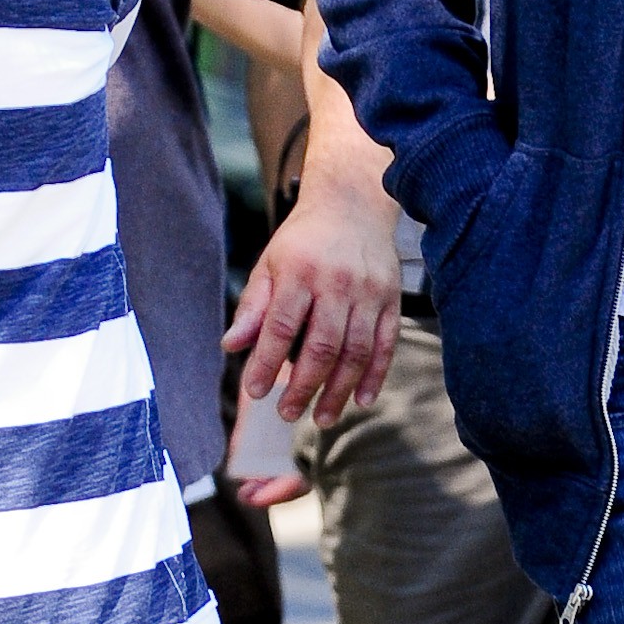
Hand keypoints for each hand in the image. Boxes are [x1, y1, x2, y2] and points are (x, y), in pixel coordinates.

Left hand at [224, 181, 401, 481]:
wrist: (353, 205)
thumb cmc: (304, 241)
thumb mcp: (270, 264)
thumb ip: (253, 307)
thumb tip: (232, 346)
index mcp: (300, 271)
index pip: (281, 327)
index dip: (266, 363)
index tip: (255, 392)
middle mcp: (338, 282)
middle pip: (323, 346)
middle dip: (304, 386)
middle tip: (287, 413)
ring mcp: (369, 292)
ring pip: (356, 351)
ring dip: (339, 390)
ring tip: (323, 417)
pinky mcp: (391, 299)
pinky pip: (385, 345)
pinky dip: (375, 376)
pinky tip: (361, 399)